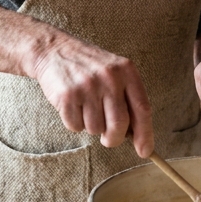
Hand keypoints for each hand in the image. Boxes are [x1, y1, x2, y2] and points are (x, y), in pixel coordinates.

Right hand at [26, 34, 153, 156]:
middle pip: (119, 125)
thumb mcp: (115, 72)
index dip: (145, 134)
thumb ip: (128, 98)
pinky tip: (73, 105)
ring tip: (85, 107)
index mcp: (127, 71)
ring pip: (96, 129)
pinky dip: (74, 123)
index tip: (145, 151)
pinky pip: (75, 126)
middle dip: (113, 139)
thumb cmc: (89, 67)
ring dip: (91, 126)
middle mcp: (110, 78)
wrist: (55, 50)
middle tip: (108, 138)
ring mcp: (88, 86)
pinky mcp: (68, 95)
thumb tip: (137, 135)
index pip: (142, 109)